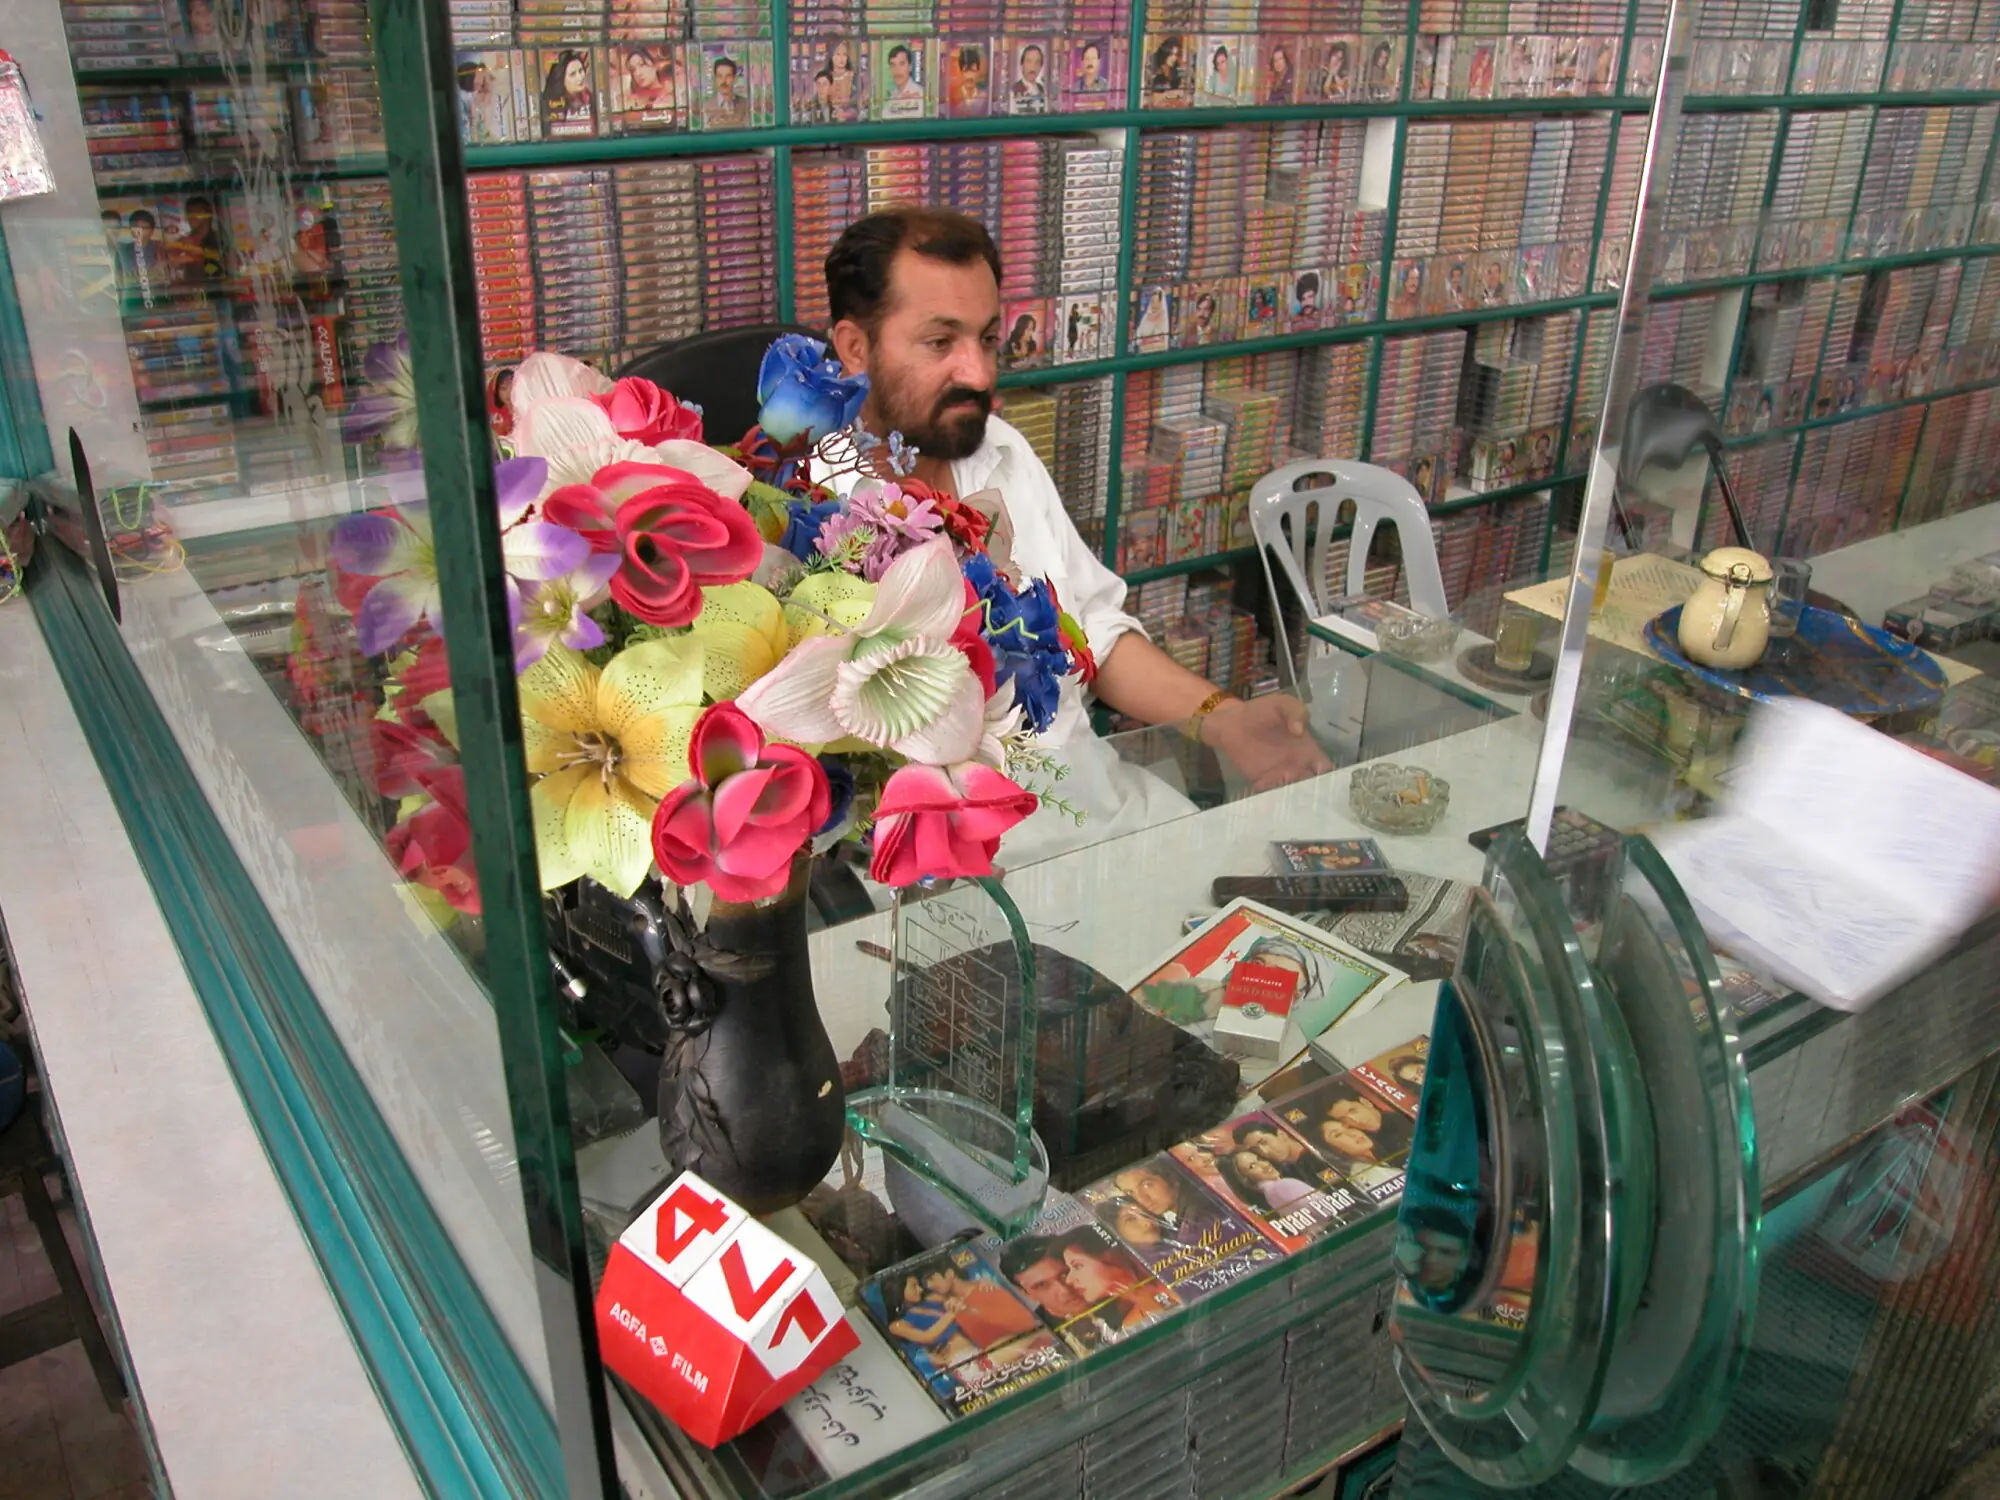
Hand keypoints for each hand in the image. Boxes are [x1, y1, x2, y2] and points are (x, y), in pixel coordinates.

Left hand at [1201, 693, 1334, 791]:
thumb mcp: (1282, 704)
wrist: (1232, 722)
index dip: (1330, 777)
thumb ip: (1296, 712)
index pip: (1326, 769)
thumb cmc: (1262, 711)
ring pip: (1294, 793)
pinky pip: (1272, 794)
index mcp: (1309, 751)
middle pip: (1313, 786)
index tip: (1327, 781)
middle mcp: (1298, 767)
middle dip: (1312, 792)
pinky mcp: (1263, 782)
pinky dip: (1273, 798)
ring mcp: (1281, 776)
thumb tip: (1299, 730)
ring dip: (1294, 796)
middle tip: (1307, 791)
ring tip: (1289, 792)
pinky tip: (1271, 794)